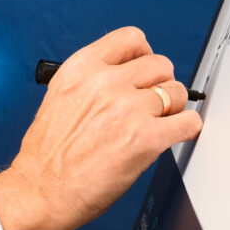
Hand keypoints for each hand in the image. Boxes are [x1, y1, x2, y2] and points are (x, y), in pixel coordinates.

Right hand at [0, 27, 202, 229]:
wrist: (41, 191)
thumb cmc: (47, 155)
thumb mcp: (61, 97)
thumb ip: (93, 81)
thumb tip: (127, 78)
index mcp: (81, 68)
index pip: (131, 38)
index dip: (143, 54)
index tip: (144, 70)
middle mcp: (105, 82)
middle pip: (160, 64)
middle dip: (160, 83)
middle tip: (152, 103)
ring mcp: (128, 109)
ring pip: (176, 92)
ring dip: (172, 108)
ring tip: (158, 123)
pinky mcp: (146, 139)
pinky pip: (188, 122)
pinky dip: (186, 128)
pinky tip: (173, 135)